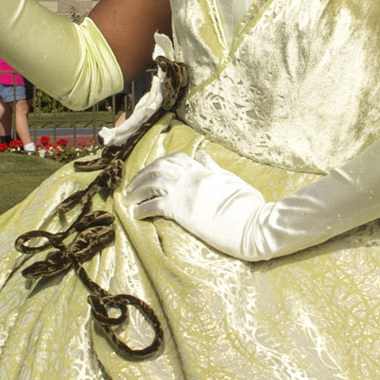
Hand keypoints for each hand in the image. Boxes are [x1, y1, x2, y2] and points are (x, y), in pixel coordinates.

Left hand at [126, 150, 278, 262]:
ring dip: (136, 192)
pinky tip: (136, 215)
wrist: (252, 224)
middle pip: (157, 169)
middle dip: (141, 176)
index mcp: (202, 169)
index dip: (157, 164)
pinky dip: (142, 209)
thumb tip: (203, 155)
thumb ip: (214, 168)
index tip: (148, 171)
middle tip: (131, 186)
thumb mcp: (231, 179)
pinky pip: (154, 206)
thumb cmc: (247, 205)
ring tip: (128, 201)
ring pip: (151, 184)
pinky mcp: (181, 210)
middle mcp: (190, 176)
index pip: (174, 159)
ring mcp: (184, 191)